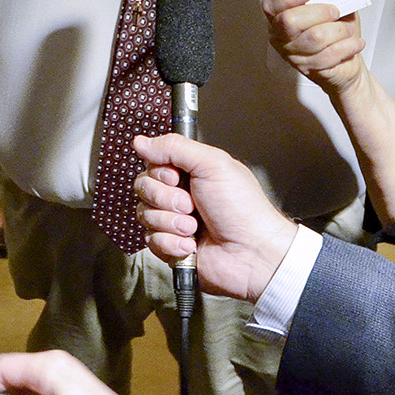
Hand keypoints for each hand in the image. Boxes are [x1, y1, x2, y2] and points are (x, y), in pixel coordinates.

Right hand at [131, 133, 296, 302]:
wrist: (252, 253)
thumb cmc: (243, 209)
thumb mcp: (212, 164)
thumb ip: (175, 147)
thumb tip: (142, 141)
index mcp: (191, 172)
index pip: (153, 164)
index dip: (160, 172)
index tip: (176, 178)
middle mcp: (181, 195)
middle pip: (144, 188)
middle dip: (166, 198)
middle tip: (191, 204)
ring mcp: (174, 221)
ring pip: (145, 215)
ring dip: (171, 222)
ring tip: (195, 227)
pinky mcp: (171, 246)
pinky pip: (151, 241)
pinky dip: (172, 243)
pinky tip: (192, 244)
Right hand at [263, 0, 366, 98]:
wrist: (347, 61)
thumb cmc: (336, 31)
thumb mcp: (338, 5)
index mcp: (282, 15)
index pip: (272, 3)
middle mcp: (282, 36)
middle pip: (289, 21)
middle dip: (319, 12)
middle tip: (335, 11)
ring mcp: (293, 54)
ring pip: (314, 38)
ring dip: (338, 30)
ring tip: (347, 29)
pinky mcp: (309, 69)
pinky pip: (328, 56)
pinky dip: (347, 46)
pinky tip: (354, 43)